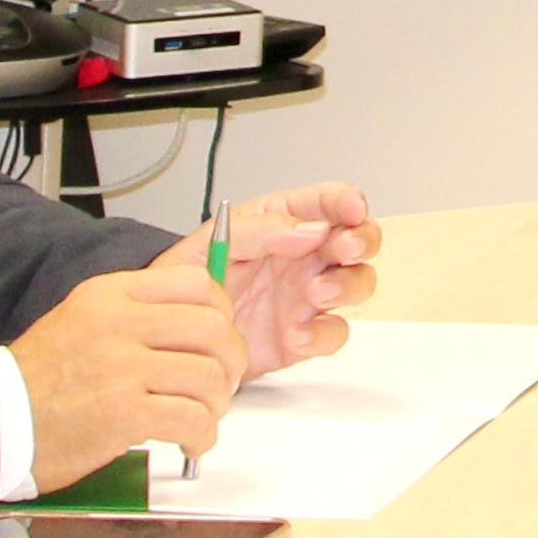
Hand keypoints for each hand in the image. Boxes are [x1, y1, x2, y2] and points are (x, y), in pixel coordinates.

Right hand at [15, 258, 248, 487]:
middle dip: (232, 360)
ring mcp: (122, 369)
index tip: (220, 335)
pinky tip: (190, 441)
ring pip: (209, 377)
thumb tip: (198, 317)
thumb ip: (136, 311)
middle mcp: (118, 324)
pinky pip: (193, 420)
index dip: (222, 312)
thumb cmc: (41, 378)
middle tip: (224, 381)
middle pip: (212, 329)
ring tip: (202, 415)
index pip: (194, 283)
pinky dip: (203, 436)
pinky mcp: (125, 415)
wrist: (0, 420)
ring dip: (217, 404)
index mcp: (110, 294)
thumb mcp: (83, 317)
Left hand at [189, 182, 381, 376]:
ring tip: (316, 293)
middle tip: (343, 249)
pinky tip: (296, 333)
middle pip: (357, 238)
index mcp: (281, 223)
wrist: (175, 337)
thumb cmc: (187, 283)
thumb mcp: (210, 244)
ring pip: (357, 282)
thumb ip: (259, 230)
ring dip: (348, 285)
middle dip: (361, 239)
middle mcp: (304, 256)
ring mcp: (309, 296)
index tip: (351, 208)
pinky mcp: (306, 335)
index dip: (346, 200)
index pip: (325, 201)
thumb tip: (309, 229)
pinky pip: (334, 333)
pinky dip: (322, 334)